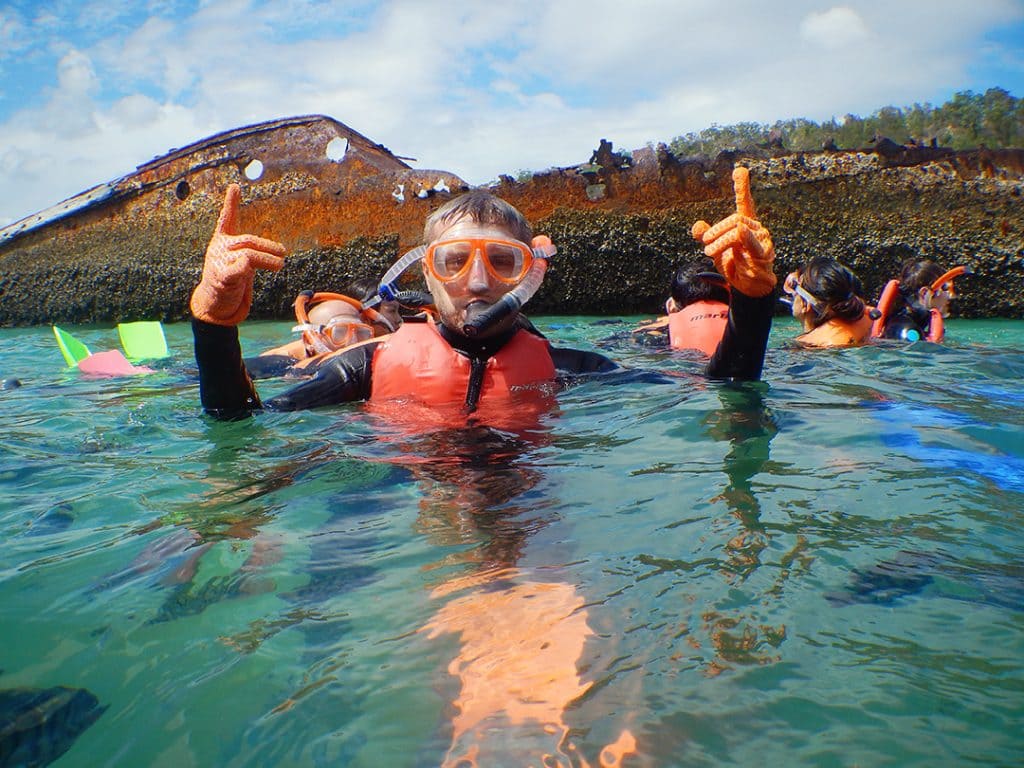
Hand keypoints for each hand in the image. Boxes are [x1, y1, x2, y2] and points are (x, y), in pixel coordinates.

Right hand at [189, 184, 286, 325]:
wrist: (213, 302)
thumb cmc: (229, 280)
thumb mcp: (241, 262)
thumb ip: (252, 252)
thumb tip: (279, 251)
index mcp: (222, 241)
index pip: (226, 219)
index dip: (231, 203)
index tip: (234, 186)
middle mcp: (220, 248)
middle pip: (248, 241)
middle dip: (268, 246)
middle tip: (283, 252)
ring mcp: (220, 262)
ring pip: (249, 254)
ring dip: (268, 259)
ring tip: (280, 264)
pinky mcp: (222, 277)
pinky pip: (238, 268)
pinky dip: (245, 266)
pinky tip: (249, 268)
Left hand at [691, 166, 776, 297]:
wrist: (748, 288)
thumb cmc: (735, 266)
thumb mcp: (716, 251)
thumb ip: (707, 237)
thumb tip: (697, 225)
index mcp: (745, 225)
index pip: (745, 203)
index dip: (742, 187)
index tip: (739, 170)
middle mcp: (756, 228)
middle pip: (735, 218)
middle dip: (716, 229)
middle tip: (704, 242)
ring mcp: (762, 240)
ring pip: (738, 229)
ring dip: (720, 240)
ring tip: (709, 251)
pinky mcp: (763, 253)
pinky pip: (751, 243)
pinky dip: (743, 240)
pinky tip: (739, 237)